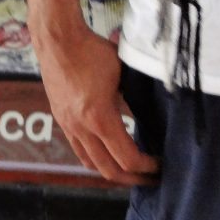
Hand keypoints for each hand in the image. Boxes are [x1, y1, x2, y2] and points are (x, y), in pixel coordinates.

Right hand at [36, 25, 159, 185]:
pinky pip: (78, 149)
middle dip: (133, 178)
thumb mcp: (123, 76)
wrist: (58, 40)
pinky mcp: (60, 118)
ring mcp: (67, 125)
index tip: (161, 164)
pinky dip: (94, 157)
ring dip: (112, 171)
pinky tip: (107, 150)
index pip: (127, 159)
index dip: (148, 167)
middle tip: (151, 177)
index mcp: (99, 118)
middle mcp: (80, 128)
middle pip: (108, 170)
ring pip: (90, 163)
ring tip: (130, 170)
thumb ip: (135, 100)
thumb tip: (155, 115)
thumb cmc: (93, 52)